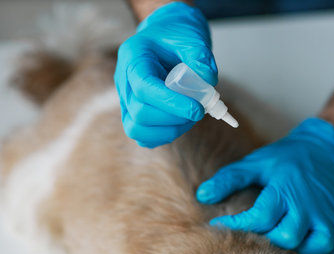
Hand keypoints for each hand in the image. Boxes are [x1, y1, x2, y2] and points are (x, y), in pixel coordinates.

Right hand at [114, 2, 217, 147]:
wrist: (166, 36)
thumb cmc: (177, 35)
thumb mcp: (191, 37)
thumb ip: (200, 56)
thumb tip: (207, 81)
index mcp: (133, 57)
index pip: (144, 87)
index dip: (171, 103)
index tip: (197, 109)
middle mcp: (124, 80)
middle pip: (139, 112)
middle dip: (173, 118)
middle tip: (198, 111)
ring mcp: (126, 99)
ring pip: (136, 129)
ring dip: (168, 129)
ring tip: (189, 118)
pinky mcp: (134, 113)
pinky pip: (142, 136)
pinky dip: (163, 135)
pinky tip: (180, 123)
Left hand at [196, 118, 333, 253]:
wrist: (324, 149)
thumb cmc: (286, 158)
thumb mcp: (255, 162)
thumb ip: (229, 178)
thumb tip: (202, 195)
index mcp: (284, 188)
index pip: (260, 217)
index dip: (238, 225)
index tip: (221, 224)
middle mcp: (307, 204)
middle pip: (288, 236)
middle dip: (269, 239)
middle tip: (258, 232)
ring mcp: (327, 214)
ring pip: (318, 245)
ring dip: (300, 250)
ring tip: (284, 242)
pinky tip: (311, 249)